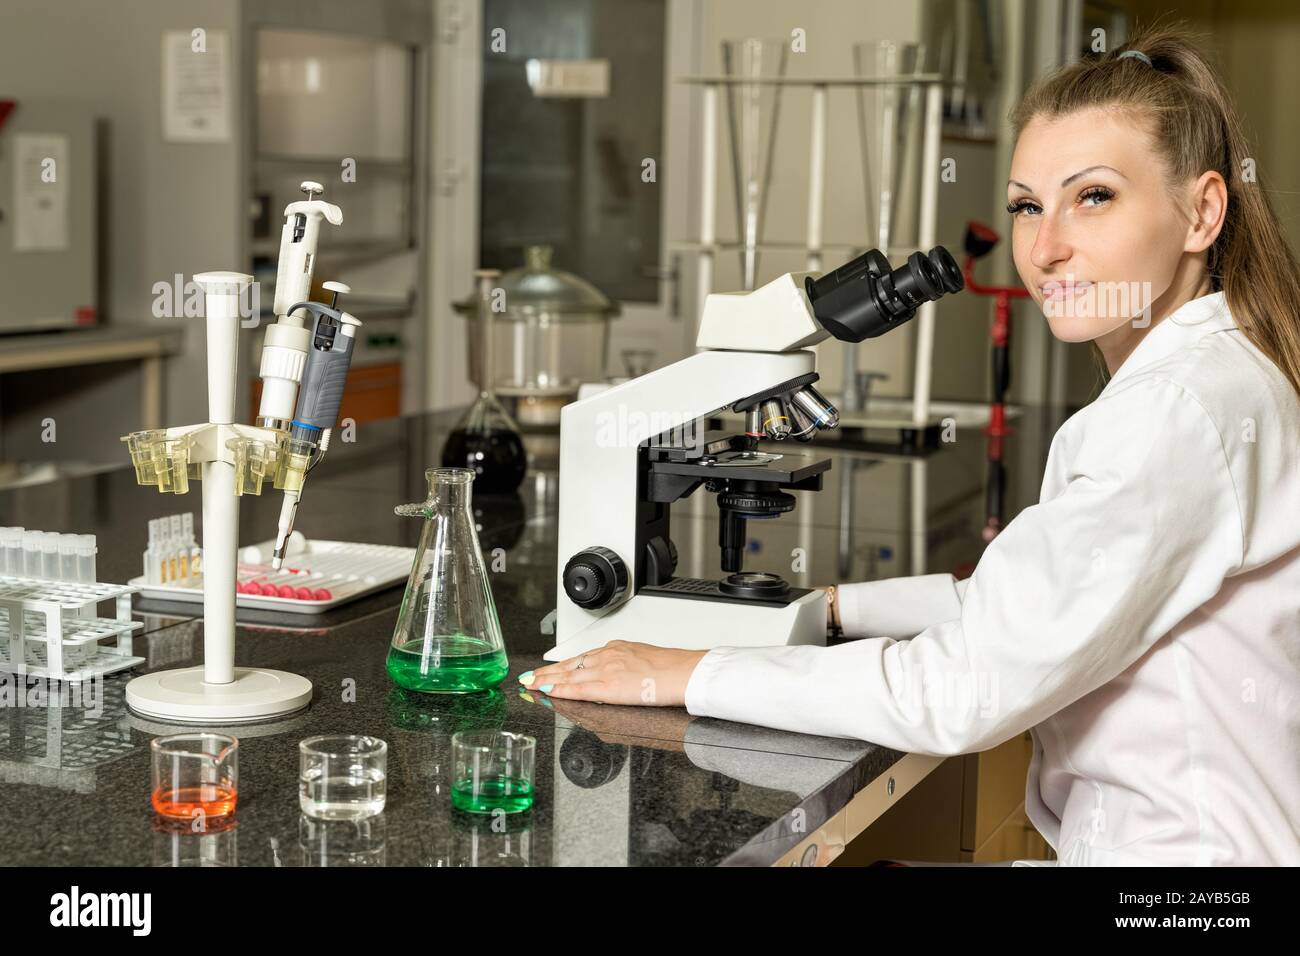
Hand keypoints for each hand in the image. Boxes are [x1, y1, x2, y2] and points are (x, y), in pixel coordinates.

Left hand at [519, 641, 708, 706]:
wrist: (684, 671)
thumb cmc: (672, 668)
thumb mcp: (644, 659)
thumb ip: (627, 665)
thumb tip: (621, 674)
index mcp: (617, 649)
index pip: (582, 658)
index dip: (562, 665)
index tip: (548, 669)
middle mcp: (607, 656)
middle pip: (569, 665)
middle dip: (547, 672)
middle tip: (529, 677)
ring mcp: (605, 671)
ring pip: (568, 676)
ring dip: (546, 681)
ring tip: (530, 685)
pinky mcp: (607, 687)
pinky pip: (577, 689)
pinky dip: (559, 691)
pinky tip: (547, 693)